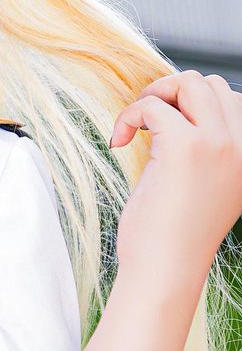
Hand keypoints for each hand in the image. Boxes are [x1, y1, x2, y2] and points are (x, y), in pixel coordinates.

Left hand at [110, 71, 241, 286]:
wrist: (166, 269)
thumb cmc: (174, 235)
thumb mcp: (204, 187)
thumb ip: (206, 153)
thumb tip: (175, 115)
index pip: (231, 99)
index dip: (191, 104)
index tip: (165, 128)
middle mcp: (239, 146)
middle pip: (208, 84)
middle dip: (171, 91)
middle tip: (146, 122)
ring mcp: (215, 144)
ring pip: (188, 81)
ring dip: (154, 95)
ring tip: (136, 125)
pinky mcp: (183, 147)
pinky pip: (152, 105)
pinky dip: (129, 115)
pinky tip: (120, 141)